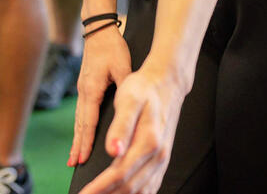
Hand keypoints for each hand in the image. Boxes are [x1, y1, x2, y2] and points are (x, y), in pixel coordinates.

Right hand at [71, 26, 132, 167]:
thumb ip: (125, 88)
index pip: (89, 121)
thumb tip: (128, 108)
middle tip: (75, 164)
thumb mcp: (122, 67)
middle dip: (78, 145)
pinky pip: (81, 113)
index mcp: (92, 89)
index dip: (87, 141)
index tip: (84, 158)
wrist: (99, 31)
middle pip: (80, 124)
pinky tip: (80, 136)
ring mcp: (82, 90)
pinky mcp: (85, 87)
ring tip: (74, 157)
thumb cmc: (112, 48)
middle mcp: (83, 92)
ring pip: (79, 120)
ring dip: (77, 139)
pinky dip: (80, 128)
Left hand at [76, 59, 186, 193]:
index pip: (120, 173)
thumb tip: (112, 151)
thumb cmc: (143, 89)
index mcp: (148, 142)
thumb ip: (121, 126)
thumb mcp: (128, 100)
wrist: (166, 83)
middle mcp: (158, 156)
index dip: (100, 187)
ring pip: (141, 191)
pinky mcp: (162, 160)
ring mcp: (162, 160)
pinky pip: (150, 186)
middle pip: (130, 187)